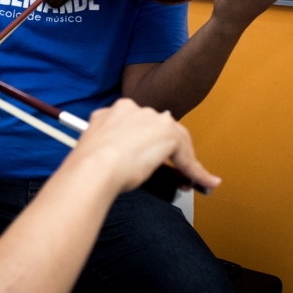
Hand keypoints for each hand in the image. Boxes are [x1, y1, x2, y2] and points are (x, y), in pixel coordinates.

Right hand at [72, 99, 220, 195]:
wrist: (94, 168)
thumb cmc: (90, 165)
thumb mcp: (98, 147)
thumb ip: (113, 144)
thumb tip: (125, 158)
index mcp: (115, 111)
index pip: (141, 125)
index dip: (149, 144)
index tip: (150, 158)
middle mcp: (135, 110)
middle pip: (161, 129)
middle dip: (168, 151)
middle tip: (173, 171)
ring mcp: (152, 119)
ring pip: (176, 141)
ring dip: (185, 161)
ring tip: (189, 179)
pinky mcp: (168, 133)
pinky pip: (187, 156)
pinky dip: (196, 171)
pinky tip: (201, 182)